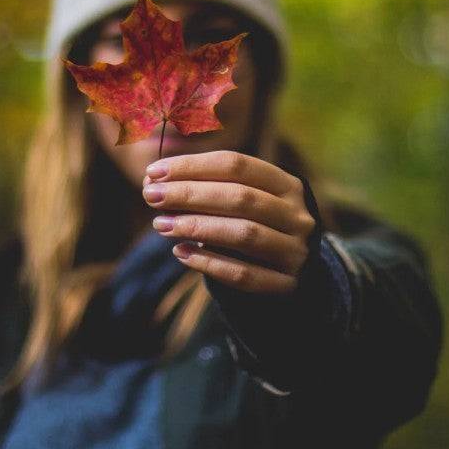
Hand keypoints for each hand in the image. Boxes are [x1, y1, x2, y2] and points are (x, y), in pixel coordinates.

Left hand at [142, 150, 315, 293]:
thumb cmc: (256, 224)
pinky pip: (243, 274)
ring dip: (196, 227)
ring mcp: (295, 251)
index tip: (154, 171)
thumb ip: (206, 186)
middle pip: (240, 197)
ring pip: (243, 234)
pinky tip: (180, 252)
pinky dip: (208, 263)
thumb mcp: (243, 199)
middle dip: (189, 194)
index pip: (236, 164)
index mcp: (287, 184)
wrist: (292, 271)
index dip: (193, 165)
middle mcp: (297, 215)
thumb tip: (153, 179)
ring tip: (160, 224)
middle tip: (151, 196)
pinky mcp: (286, 284)